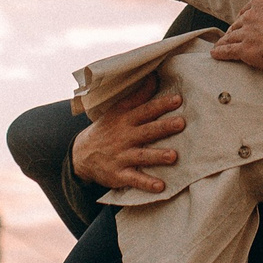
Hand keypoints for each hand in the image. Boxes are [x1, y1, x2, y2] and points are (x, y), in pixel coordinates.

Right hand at [70, 75, 184, 192]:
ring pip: (142, 156)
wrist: (82, 154)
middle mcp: (124, 137)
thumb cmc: (108, 129)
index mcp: (125, 119)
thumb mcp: (118, 110)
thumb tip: (155, 75)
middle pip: (146, 131)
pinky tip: (161, 187)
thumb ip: (139, 96)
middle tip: (181, 123)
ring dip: (157, 156)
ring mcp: (121, 156)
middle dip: (163, 127)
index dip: (161, 104)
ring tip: (173, 156)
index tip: (178, 99)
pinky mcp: (119, 175)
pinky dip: (147, 184)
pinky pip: (134, 179)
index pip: (145, 110)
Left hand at [207, 0, 262, 73]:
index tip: (241, 25)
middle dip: (234, 31)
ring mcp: (246, 33)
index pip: (246, 11)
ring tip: (218, 46)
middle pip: (237, 24)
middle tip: (230, 37)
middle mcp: (250, 16)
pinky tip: (215, 54)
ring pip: (230, 37)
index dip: (243, 20)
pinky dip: (220, 52)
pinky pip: (228, 50)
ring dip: (224, 42)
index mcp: (260, 3)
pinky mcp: (245, 49)